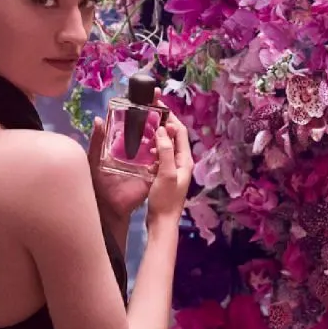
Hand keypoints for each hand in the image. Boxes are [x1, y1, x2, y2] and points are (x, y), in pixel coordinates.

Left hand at [87, 87, 164, 220]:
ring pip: (160, 140)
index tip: (150, 93)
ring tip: (169, 118)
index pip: (135, 121)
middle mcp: (137, 148)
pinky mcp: (154, 171)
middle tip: (161, 101)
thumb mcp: (94, 158)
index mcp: (124, 143)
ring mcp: (147, 159)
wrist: (108, 205)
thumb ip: (97, 140)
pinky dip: (168, 149)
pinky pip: (163, 159)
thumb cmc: (99, 182)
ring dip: (165, 129)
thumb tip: (98, 119)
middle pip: (150, 127)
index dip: (142, 108)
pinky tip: (171, 138)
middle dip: (157, 114)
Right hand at [146, 106, 193, 226]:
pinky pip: (159, 155)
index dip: (170, 117)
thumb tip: (162, 129)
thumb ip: (165, 151)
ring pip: (165, 145)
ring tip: (144, 127)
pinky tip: (142, 148)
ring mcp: (172, 168)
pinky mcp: (164, 174)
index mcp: (185, 160)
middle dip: (163, 123)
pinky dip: (152, 148)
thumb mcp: (165, 173)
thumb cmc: (165, 200)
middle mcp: (181, 162)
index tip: (158, 106)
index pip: (180, 131)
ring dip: (156, 135)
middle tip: (149, 112)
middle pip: (173, 136)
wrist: (162, 222)